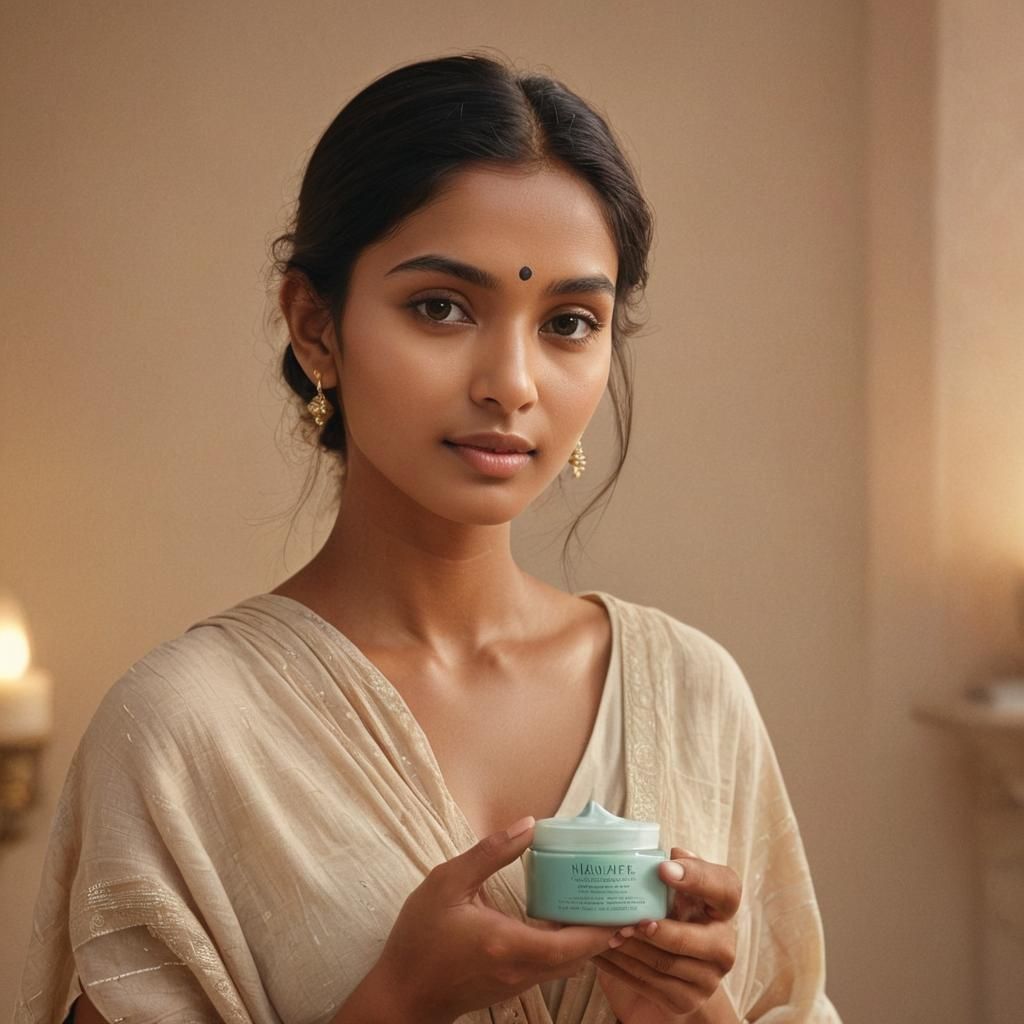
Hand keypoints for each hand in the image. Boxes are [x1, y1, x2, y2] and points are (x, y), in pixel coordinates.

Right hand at [368, 817, 620, 1022]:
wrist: (401, 993)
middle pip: (579, 958)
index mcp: (509, 944)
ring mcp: (517, 984)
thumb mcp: (447, 883)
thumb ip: (489, 853)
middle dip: (607, 934)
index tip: (630, 910)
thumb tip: (529, 825)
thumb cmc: (419, 938)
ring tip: (606, 909)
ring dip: (590, 943)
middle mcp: (520, 971)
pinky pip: (552, 969)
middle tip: (628, 904)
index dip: (604, 929)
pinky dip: (569, 949)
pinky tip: (568, 924)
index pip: (572, 944)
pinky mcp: (511, 987)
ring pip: (568, 966)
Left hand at [593, 847, 740, 1022]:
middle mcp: (723, 946)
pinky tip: (600, 953)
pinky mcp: (686, 1000)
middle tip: (629, 921)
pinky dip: (620, 967)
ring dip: (630, 948)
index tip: (663, 869)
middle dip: (656, 931)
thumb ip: (676, 869)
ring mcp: (707, 978)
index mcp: (723, 908)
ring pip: (664, 964)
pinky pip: (649, 984)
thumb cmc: (671, 913)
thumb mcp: (676, 889)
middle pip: (691, 939)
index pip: (725, 888)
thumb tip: (674, 852)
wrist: (672, 971)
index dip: (697, 877)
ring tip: (604, 933)